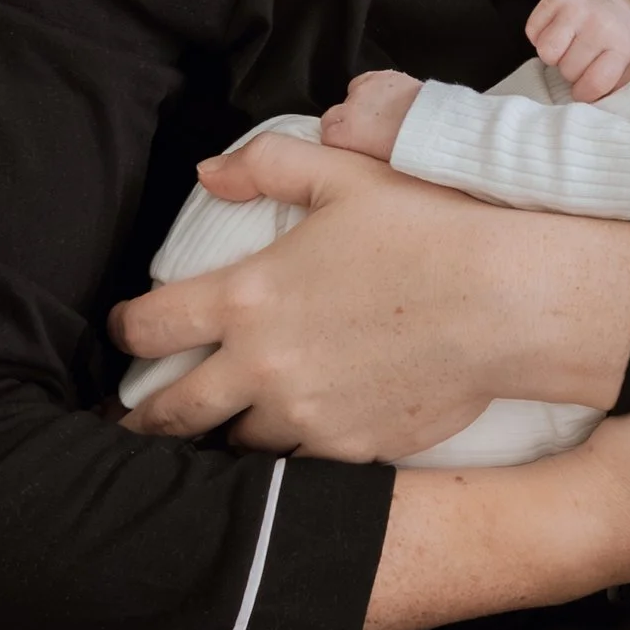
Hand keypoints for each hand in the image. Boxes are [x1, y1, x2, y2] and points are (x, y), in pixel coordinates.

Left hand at [113, 135, 629, 457]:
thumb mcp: (347, 175)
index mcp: (247, 298)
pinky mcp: (348, 450)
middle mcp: (261, 367)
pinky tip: (296, 435)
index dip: (126, 329)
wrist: (503, 303)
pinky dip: (289, 450)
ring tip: (225, 425)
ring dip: (227, 431)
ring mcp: (304, 417)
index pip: (148, 326)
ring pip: (235, 443)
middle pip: (172, 409)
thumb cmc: (428, 230)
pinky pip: (297, 464)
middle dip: (144, 413)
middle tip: (134, 417)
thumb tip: (209, 172)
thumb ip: (268, 164)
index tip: (130, 331)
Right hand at [320, 68, 422, 158]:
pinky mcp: (380, 76)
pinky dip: (373, 87)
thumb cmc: (410, 150)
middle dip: (344, 122)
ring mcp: (364, 91)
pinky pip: (366, 80)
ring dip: (361, 104)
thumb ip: (356, 152)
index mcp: (343, 135)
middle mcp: (348, 110)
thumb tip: (352, 151)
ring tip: (381, 113)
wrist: (436, 128)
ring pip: (351, 96)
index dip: (339, 140)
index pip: (326, 136)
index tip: (349, 143)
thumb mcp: (374, 162)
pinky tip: (386, 98)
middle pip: (332, 115)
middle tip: (365, 131)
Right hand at [526, 0, 629, 100]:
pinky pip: (532, 31)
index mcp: (622, 45)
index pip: (593, 84)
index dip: (583, 93)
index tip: (583, 87)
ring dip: (553, 56)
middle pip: (567, 70)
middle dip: (570, 71)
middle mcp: (599, 25)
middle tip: (580, 58)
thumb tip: (589, 102)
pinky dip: (540, 36)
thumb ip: (614, 84)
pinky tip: (557, 31)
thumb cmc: (618, 34)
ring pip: (546, 53)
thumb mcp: (629, 61)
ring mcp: (576, 9)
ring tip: (567, 47)